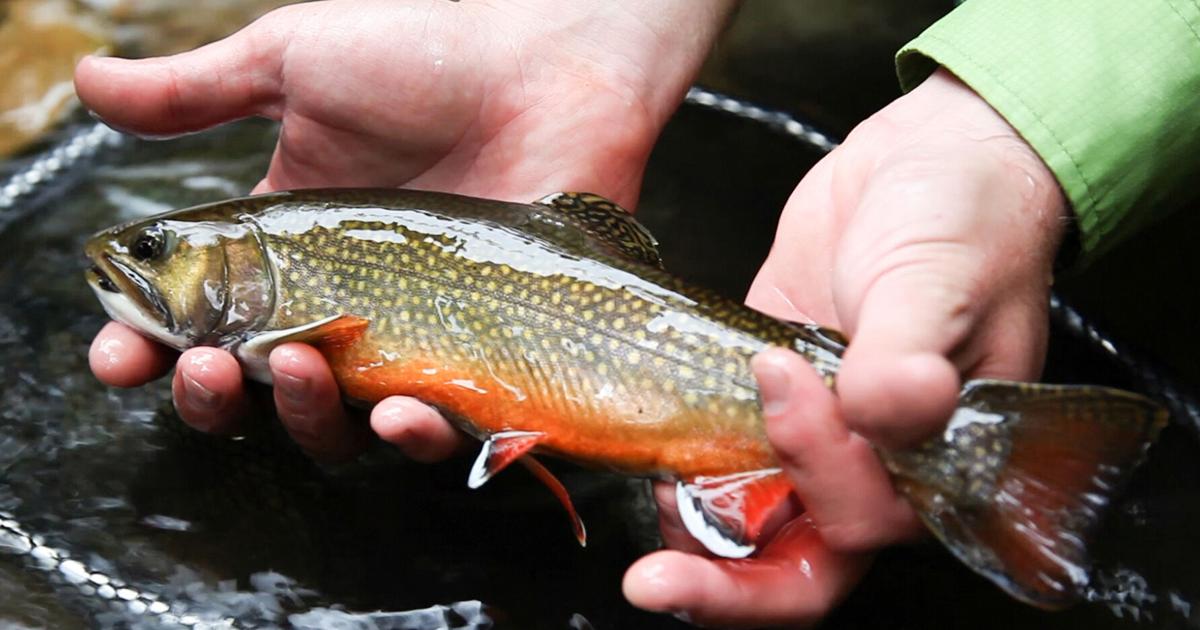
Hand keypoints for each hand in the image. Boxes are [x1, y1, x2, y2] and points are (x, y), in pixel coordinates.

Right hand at [82, 0, 731, 458]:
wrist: (546, 63)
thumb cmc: (426, 57)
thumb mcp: (296, 66)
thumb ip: (195, 93)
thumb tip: (85, 84)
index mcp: (286, 252)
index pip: (200, 323)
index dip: (149, 350)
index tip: (117, 355)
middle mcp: (342, 308)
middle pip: (259, 396)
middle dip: (214, 401)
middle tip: (204, 370)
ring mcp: (416, 339)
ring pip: (344, 428)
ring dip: (307, 422)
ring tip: (299, 372)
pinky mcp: (488, 359)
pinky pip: (448, 430)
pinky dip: (418, 438)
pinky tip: (401, 413)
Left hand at [623, 69, 1068, 625]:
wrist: (927, 162)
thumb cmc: (964, 222)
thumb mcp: (938, 280)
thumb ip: (907, 352)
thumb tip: (889, 408)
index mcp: (935, 461)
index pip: (864, 522)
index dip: (816, 478)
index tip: (783, 380)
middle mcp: (873, 464)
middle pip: (799, 560)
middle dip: (727, 587)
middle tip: (656, 582)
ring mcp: (815, 432)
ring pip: (753, 519)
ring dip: (697, 529)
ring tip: (651, 497)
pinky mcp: (767, 390)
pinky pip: (723, 453)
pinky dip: (685, 464)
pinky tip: (651, 451)